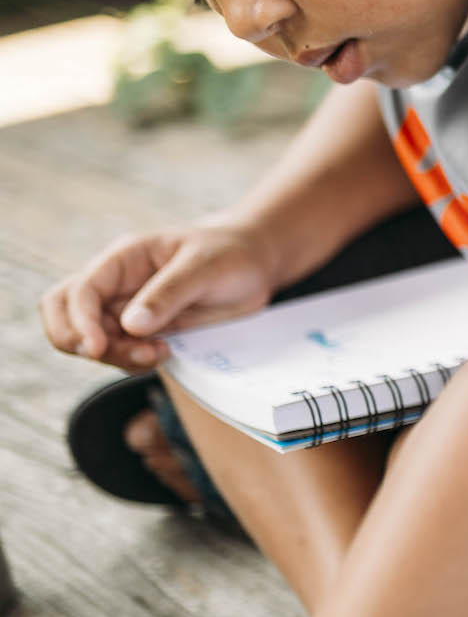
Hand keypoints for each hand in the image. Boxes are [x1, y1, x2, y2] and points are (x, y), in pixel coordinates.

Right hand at [40, 223, 278, 370]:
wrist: (254, 265)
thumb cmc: (229, 255)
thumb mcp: (204, 267)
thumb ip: (168, 294)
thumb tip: (131, 325)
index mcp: (122, 260)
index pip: (78, 293)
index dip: (80, 323)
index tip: (98, 348)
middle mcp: (115, 286)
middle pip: (64, 317)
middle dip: (82, 343)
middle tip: (129, 354)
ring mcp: (126, 310)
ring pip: (91, 341)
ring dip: (114, 357)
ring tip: (159, 354)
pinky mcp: (143, 332)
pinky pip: (120, 353)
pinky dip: (132, 361)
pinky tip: (165, 354)